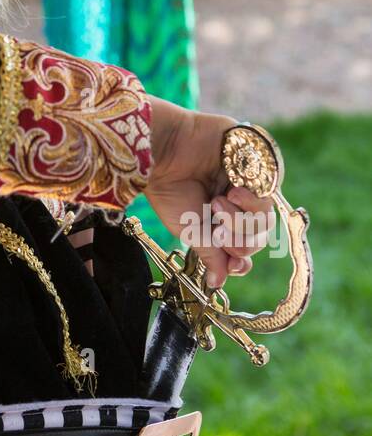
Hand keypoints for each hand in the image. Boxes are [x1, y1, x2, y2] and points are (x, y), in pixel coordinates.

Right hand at [146, 99, 274, 290]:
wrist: (163, 151)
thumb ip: (211, 254)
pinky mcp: (257, 161)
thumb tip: (217, 283)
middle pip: (258, 234)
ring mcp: (248, 181)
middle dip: (238, 237)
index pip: (244, 246)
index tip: (233, 265)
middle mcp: (236, 201)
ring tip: (218, 202)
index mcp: (219, 217)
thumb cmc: (170, 188)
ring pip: (266, 216)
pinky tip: (232, 190)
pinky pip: (271, 189)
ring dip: (242, 217)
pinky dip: (253, 198)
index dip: (241, 259)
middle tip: (215, 224)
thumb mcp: (190, 229)